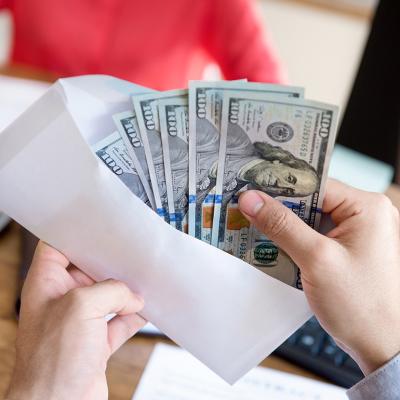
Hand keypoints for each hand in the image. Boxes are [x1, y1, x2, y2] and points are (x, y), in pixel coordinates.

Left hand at [6, 242, 145, 399]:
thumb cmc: (52, 361)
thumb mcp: (82, 307)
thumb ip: (112, 292)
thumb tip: (132, 296)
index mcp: (47, 285)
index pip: (57, 248)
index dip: (76, 236)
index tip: (99, 229)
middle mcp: (62, 301)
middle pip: (89, 272)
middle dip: (111, 266)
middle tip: (131, 256)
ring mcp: (80, 323)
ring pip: (107, 297)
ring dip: (126, 293)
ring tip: (144, 282)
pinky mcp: (96, 343)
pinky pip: (119, 322)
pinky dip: (133, 316)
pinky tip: (147, 309)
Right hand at [239, 179, 399, 374]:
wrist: (380, 345)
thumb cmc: (360, 305)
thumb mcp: (316, 259)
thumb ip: (281, 225)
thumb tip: (251, 198)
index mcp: (367, 207)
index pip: (314, 184)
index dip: (280, 187)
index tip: (249, 191)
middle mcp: (363, 215)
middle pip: (310, 201)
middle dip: (279, 209)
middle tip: (246, 210)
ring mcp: (355, 233)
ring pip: (308, 219)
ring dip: (283, 226)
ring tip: (253, 228)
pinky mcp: (345, 249)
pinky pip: (312, 235)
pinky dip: (292, 241)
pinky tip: (271, 246)